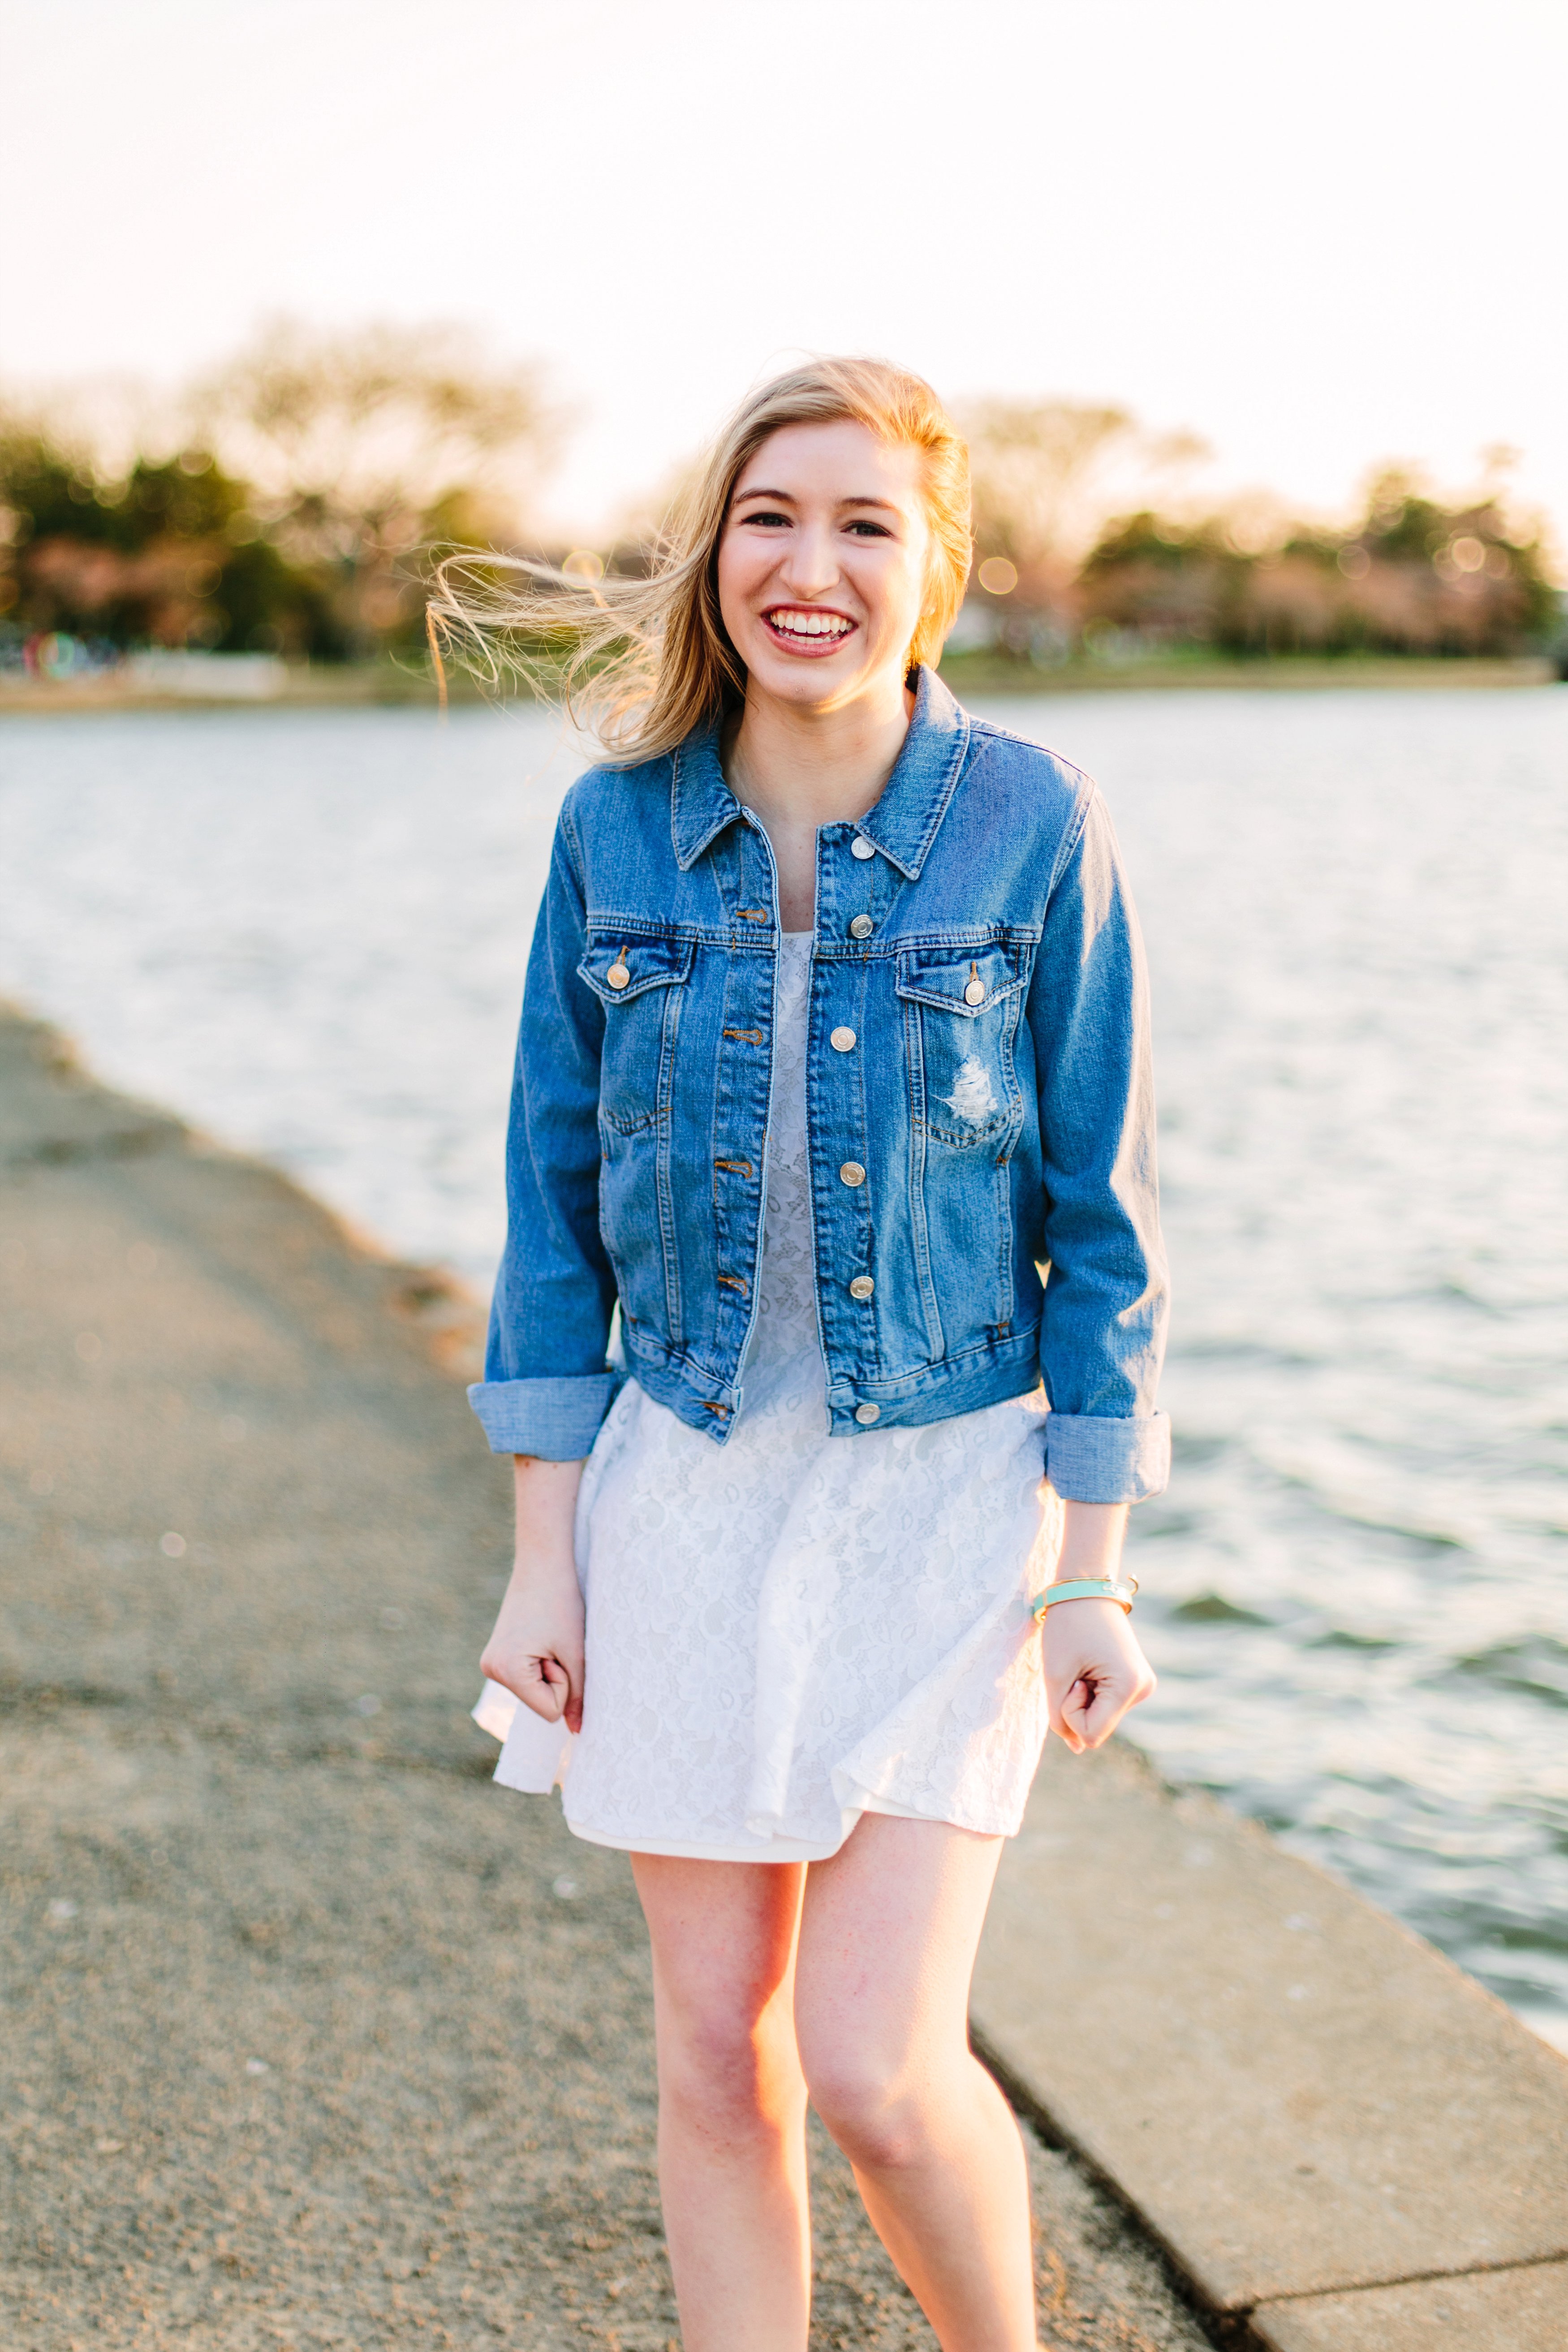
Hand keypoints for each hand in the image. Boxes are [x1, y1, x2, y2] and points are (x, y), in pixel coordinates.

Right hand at [481, 1565, 584, 1732]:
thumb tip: (577, 1732)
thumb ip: (578, 1695)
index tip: (558, 1651)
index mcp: (507, 1671)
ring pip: (535, 1691)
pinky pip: (528, 1677)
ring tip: (546, 1636)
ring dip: (549, 1668)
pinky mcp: (496, 1656)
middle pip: (541, 1703)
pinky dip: (540, 1663)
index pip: (550, 1711)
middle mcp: (491, 1670)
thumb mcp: (576, 1652)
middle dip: (556, 1677)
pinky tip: (539, 1636)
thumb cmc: (562, 1603)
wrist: (542, 1564)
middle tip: (553, 1640)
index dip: (565, 1684)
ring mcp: (490, 1663)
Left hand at [1042, 1598, 1155, 1752]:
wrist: (1085, 1589)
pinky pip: (1105, 1705)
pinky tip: (1090, 1666)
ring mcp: (1142, 1685)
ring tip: (1084, 1663)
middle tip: (1076, 1669)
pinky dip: (1091, 1693)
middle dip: (1077, 1706)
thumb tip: (1078, 1748)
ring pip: (1100, 1718)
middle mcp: (1143, 1689)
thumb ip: (1061, 1719)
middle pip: (1097, 1728)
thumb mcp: (1055, 1676)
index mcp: (1129, 1686)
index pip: (1090, 1734)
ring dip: (1084, 1698)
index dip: (1070, 1713)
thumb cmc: (1067, 1627)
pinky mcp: (1135, 1681)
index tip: (1071, 1680)